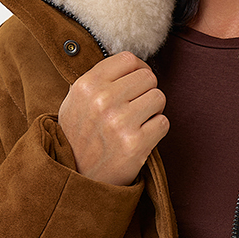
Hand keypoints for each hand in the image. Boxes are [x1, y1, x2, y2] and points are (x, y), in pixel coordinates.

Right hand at [57, 52, 167, 185]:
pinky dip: (156, 130)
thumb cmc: (78, 137)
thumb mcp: (75, 100)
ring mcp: (120, 122)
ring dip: (153, 110)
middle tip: (135, 108)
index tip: (135, 83)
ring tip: (137, 122)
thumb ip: (98, 79)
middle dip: (146, 91)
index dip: (137, 70)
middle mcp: (102, 100)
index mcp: (87, 85)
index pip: (129, 59)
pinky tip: (141, 137)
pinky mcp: (136, 144)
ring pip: (159, 97)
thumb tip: (132, 63)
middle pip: (148, 77)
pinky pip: (163, 122)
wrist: (75, 177)